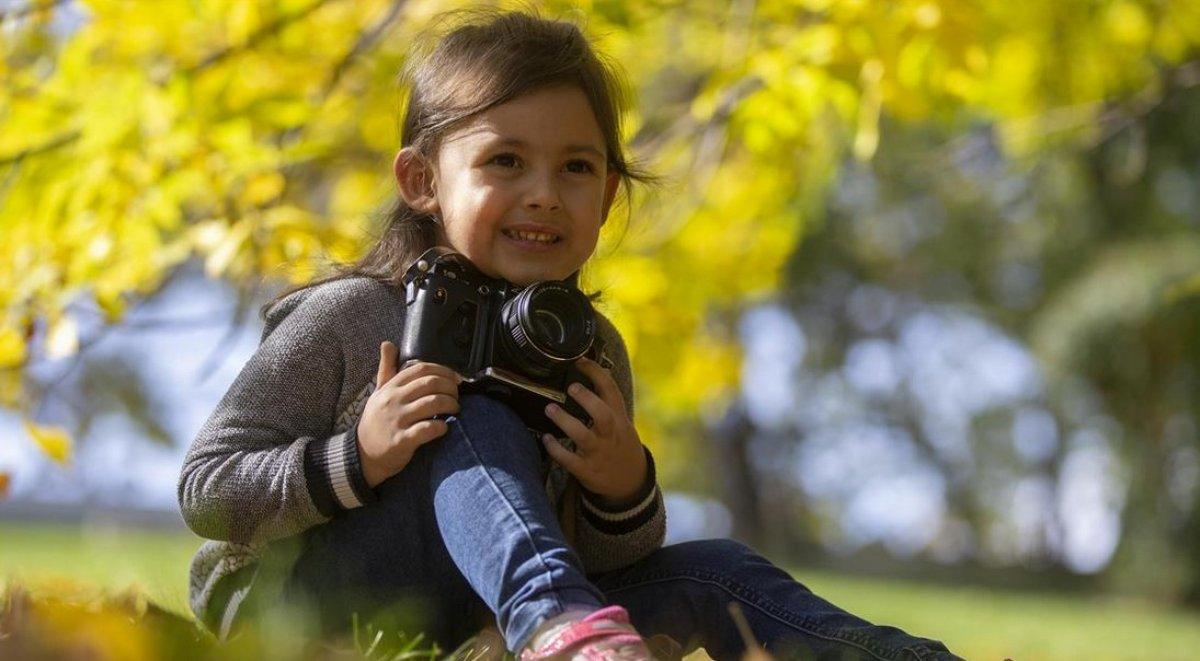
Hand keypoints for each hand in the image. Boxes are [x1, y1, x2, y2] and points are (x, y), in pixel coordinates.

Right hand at [356, 341, 460, 487]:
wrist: (362, 455)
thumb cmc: (376, 421)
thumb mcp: (378, 392)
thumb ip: (386, 368)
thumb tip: (387, 343)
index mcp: (390, 387)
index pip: (421, 369)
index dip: (443, 370)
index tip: (456, 378)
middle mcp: (393, 400)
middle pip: (430, 383)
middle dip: (450, 387)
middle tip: (457, 395)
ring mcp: (397, 420)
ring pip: (432, 403)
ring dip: (450, 404)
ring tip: (455, 409)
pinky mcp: (401, 441)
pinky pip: (427, 429)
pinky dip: (441, 427)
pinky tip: (444, 428)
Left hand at [541, 357, 647, 504]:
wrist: (631, 482)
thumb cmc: (620, 444)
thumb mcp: (622, 422)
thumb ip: (610, 400)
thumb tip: (601, 370)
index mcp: (618, 419)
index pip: (611, 391)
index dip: (597, 373)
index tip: (581, 361)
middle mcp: (609, 434)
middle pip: (602, 414)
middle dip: (587, 399)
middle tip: (570, 387)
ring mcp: (598, 452)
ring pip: (582, 436)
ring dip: (565, 421)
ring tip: (550, 409)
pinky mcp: (586, 470)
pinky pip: (569, 459)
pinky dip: (556, 449)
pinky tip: (546, 439)